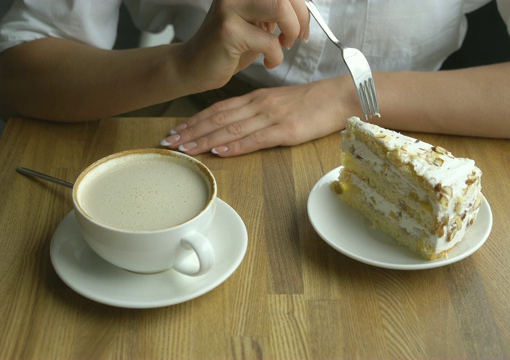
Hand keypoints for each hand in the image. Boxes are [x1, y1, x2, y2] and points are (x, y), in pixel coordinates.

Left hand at [161, 76, 356, 156]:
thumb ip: (257, 113)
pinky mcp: (286, 131)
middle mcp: (258, 106)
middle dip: (191, 131)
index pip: (218, 109)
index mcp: (256, 99)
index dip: (195, 121)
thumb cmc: (312, 103)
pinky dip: (235, 145)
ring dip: (205, 140)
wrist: (340, 97)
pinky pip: (255, 139)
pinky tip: (219, 151)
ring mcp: (271, 117)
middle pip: (218, 119)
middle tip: (169, 142)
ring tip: (185, 149)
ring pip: (230, 129)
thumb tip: (236, 128)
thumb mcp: (279, 103)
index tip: (176, 131)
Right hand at [175, 0, 309, 92]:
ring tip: (284, 45)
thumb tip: (304, 9)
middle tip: (297, 37)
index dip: (301, 6)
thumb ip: (276, 10)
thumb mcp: (257, 22)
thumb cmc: (228, 47)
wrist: (194, 66)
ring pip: (279, 6)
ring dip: (291, 30)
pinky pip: (269, 41)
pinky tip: (268, 62)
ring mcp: (229, 8)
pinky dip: (276, 56)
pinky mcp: (228, 31)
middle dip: (300, 17)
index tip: (304, 25)